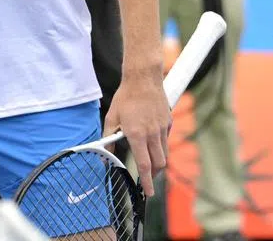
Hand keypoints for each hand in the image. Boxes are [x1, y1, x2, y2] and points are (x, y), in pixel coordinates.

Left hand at [104, 71, 170, 195]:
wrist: (143, 79)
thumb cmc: (125, 98)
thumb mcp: (111, 117)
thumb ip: (108, 138)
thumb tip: (104, 154)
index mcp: (137, 134)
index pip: (144, 164)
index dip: (146, 181)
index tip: (148, 193)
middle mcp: (152, 134)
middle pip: (158, 163)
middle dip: (153, 175)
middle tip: (147, 180)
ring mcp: (162, 128)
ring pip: (164, 153)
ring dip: (157, 162)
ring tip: (150, 164)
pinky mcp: (168, 122)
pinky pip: (166, 140)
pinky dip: (160, 146)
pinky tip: (152, 141)